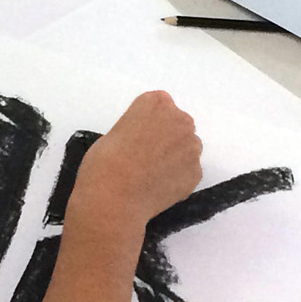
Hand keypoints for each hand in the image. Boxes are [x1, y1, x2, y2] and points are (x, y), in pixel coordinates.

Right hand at [73, 90, 202, 229]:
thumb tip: (147, 143)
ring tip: (151, 173)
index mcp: (156, 103)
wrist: (115, 198)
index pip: (158, 104)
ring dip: (174, 155)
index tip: (134, 135)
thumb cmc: (104, 161)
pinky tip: (157, 185)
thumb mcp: (114, 133)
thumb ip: (137, 129)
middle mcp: (180, 120)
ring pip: (186, 147)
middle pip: (177, 123)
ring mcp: (192, 147)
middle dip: (166, 135)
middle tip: (143, 154)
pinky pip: (188, 169)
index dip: (145, 120)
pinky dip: (176, 176)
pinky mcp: (196, 172)